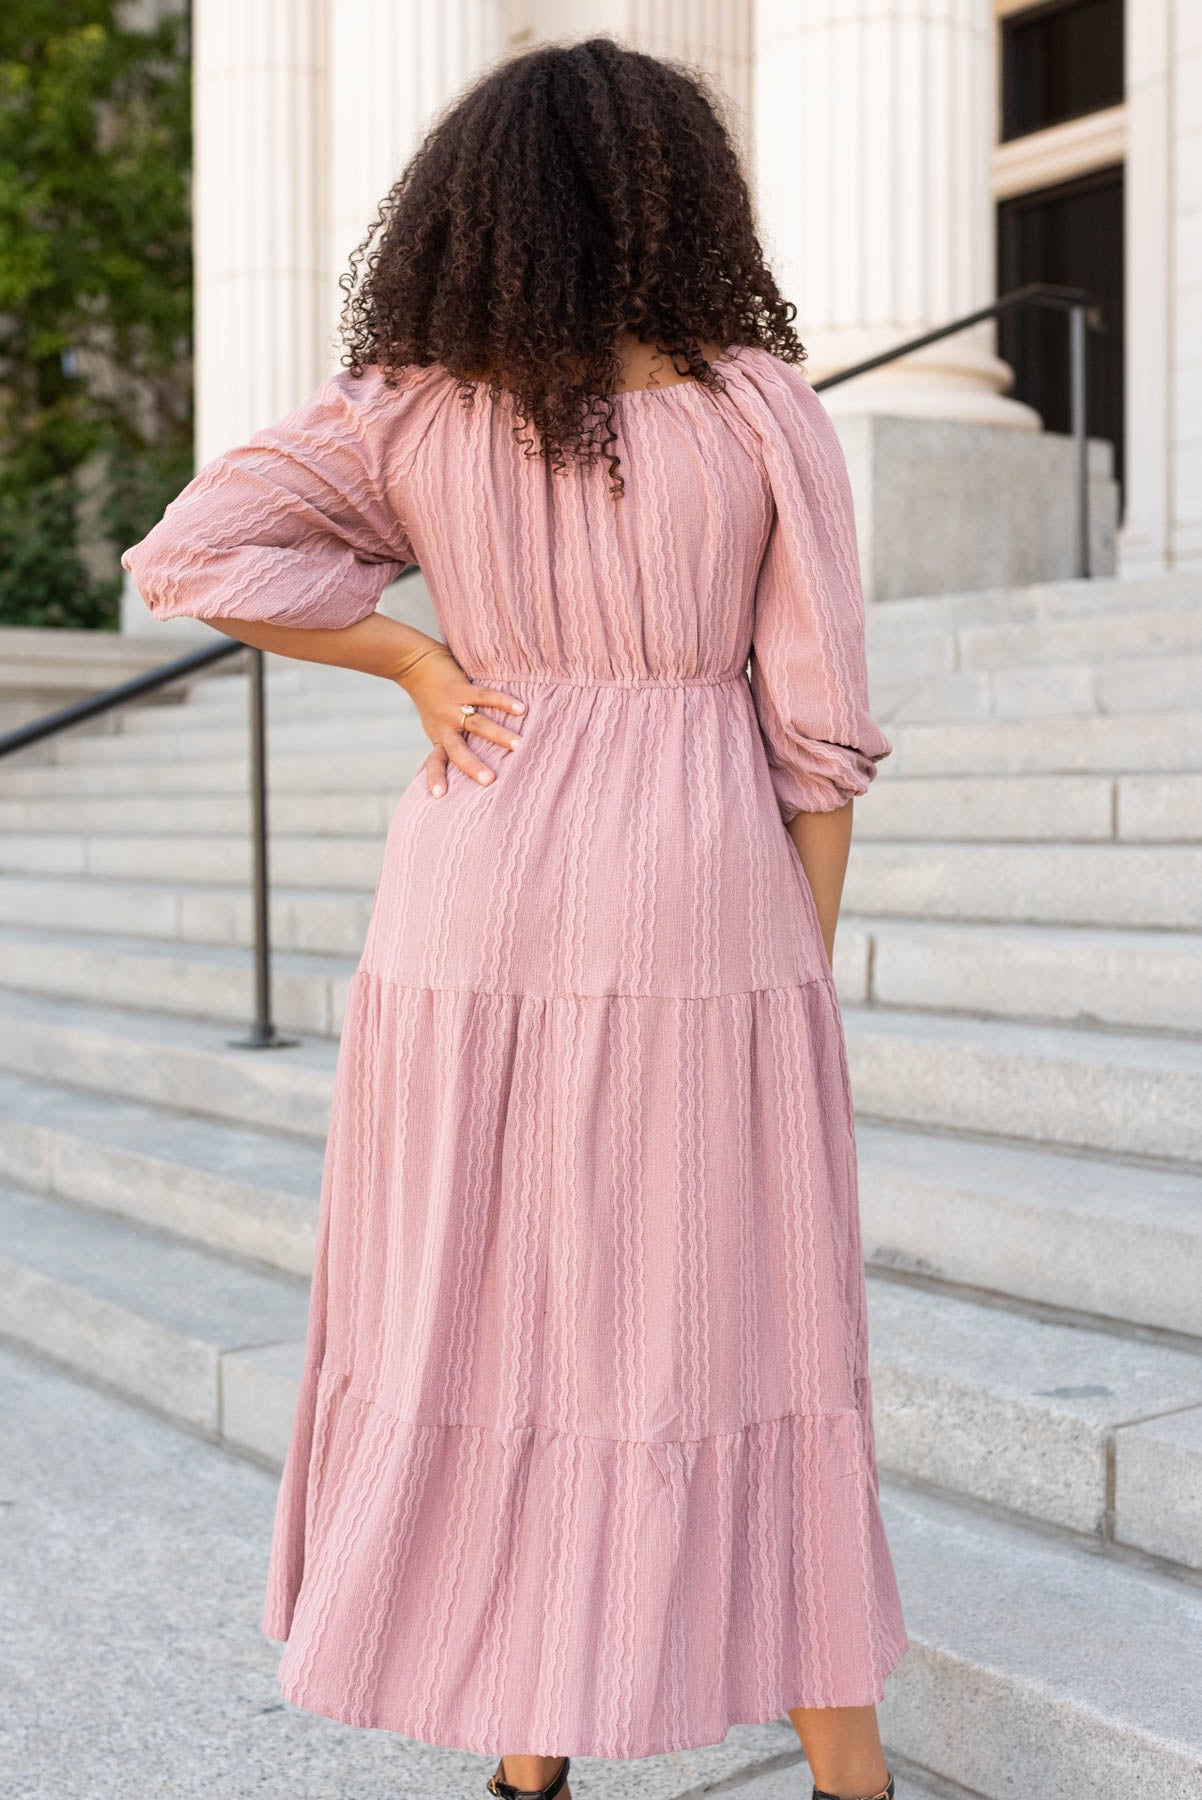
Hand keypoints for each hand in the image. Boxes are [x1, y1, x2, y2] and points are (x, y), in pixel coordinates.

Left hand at [398, 644, 525, 795]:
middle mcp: (445, 725)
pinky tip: (521, 709)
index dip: (436, 778)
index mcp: (439, 736)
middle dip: (474, 765)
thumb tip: (471, 762)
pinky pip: (484, 696)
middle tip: (490, 780)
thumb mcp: (435, 724)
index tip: (439, 796)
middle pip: (458, 750)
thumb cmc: (430, 697)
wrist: (415, 663)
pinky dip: (503, 702)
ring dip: (498, 735)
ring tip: (518, 745)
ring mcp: (453, 707)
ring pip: (477, 724)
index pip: (436, 762)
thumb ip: (451, 739)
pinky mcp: (460, 688)